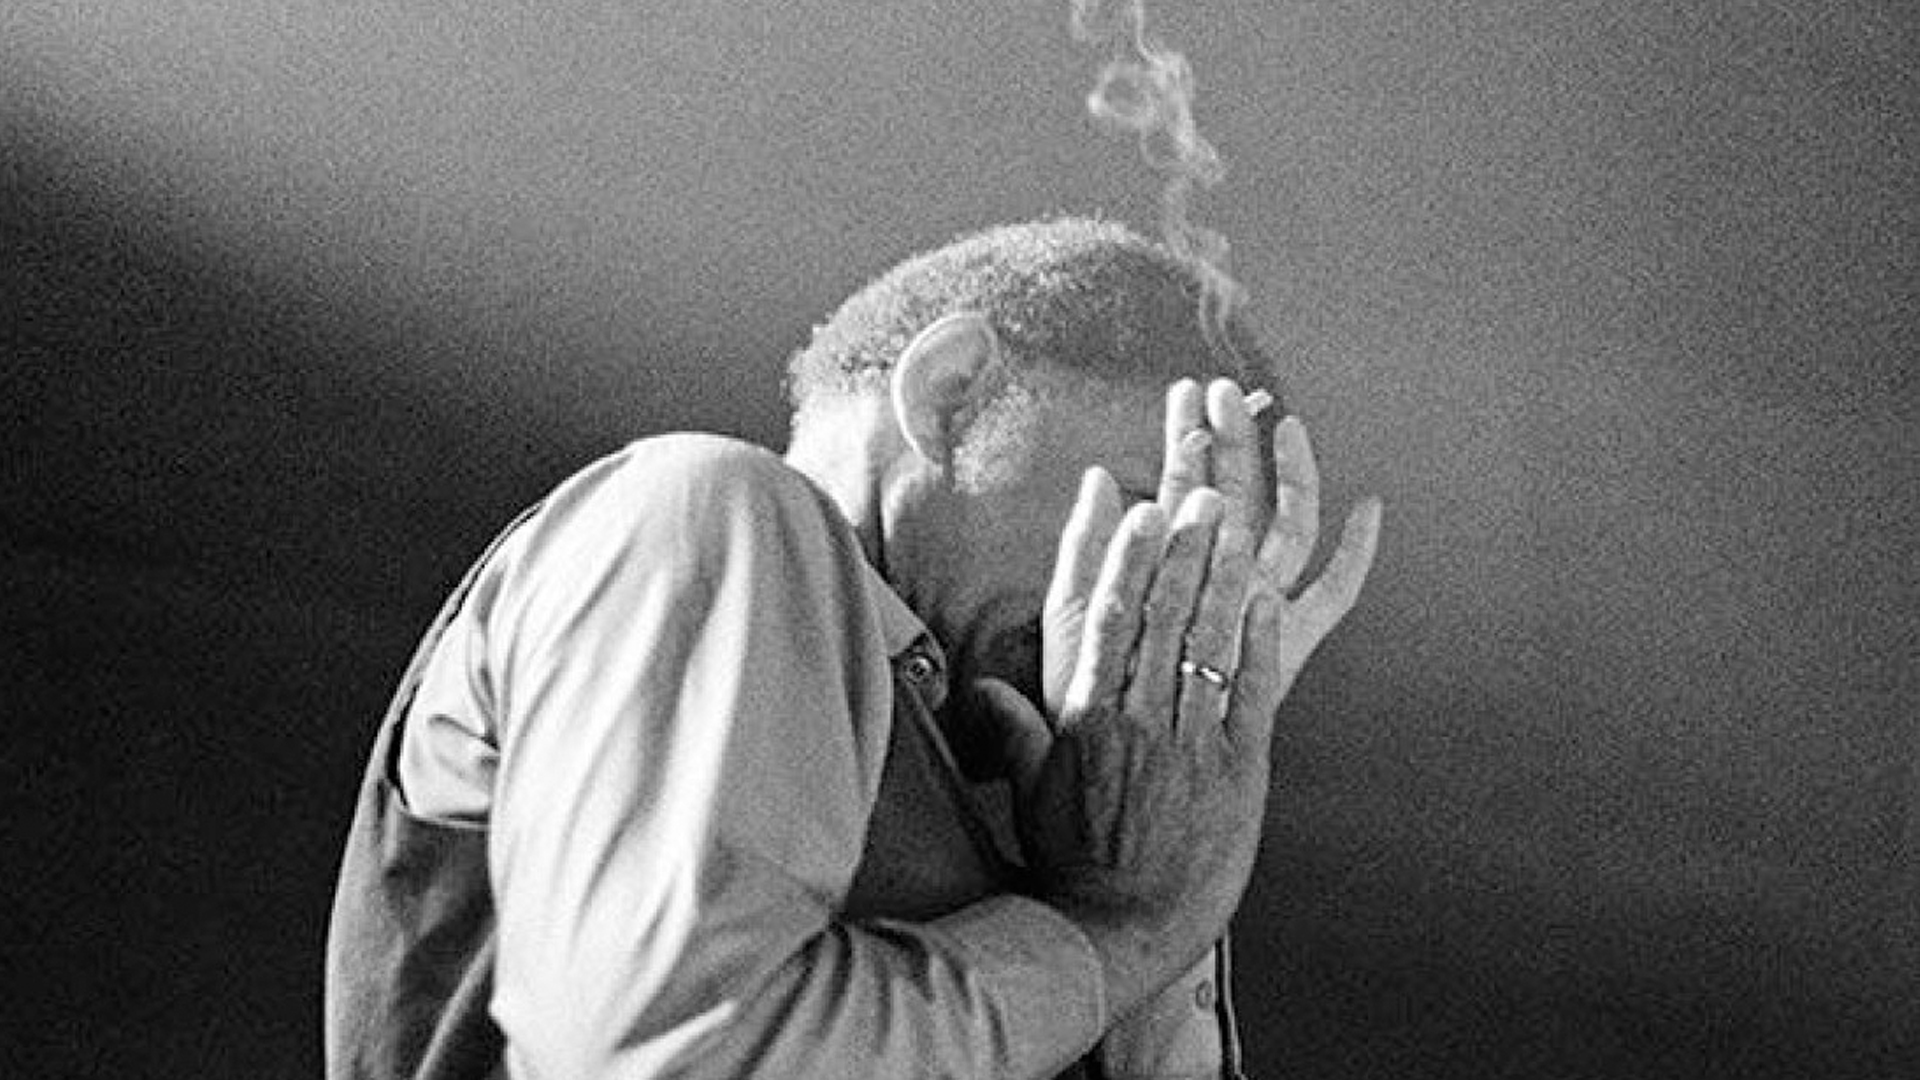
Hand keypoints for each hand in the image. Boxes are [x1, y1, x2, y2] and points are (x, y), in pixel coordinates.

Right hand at [971, 378, 1381, 1012]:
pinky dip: (1256, 643)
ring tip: (1233, 525)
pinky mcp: (1237, 770)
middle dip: (1178, 548)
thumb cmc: (1071, 862)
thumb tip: (981, 684)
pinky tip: (1265, 599)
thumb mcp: (1030, 794)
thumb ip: (1016, 731)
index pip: (1099, 616)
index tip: (1124, 503)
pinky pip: (1250, 693)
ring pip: (1204, 642)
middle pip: (1157, 615)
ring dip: (1219, 579)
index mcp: (1083, 717)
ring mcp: (1188, 742)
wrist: (1124, 930)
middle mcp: (1134, 719)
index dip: (1114, 553)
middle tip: (1196, 493)